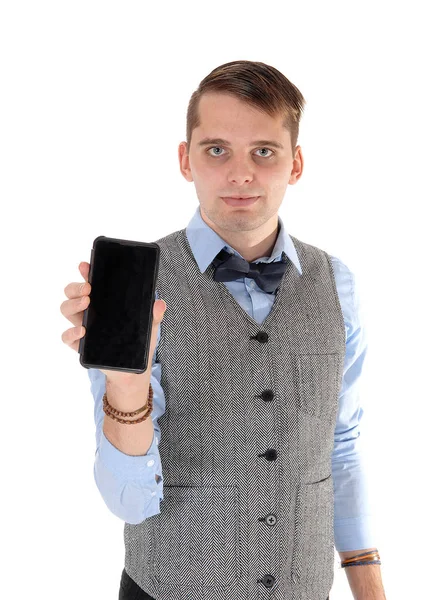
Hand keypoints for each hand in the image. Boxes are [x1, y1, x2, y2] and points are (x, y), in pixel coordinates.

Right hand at [60, 261, 166, 387]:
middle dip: (76, 287)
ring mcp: (83, 326)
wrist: (133, 370)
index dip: (86, 272)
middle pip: (72, 293)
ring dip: (73, 304)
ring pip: (66, 309)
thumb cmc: (139, 342)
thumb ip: (154, 314)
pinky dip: (71, 332)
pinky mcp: (80, 345)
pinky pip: (66, 337)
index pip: (90, 281)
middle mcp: (90, 311)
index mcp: (104, 301)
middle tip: (89, 289)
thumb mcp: (150, 326)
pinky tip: (82, 331)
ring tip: (87, 303)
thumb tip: (159, 303)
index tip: (86, 265)